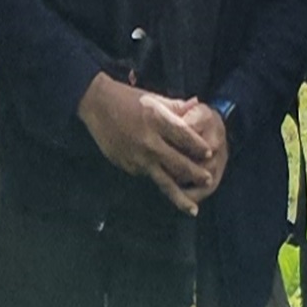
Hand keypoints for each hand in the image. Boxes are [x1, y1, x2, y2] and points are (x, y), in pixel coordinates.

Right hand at [80, 75, 225, 211]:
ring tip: (192, 208)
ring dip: (179, 195)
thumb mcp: (154, 98)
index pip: (184, 137)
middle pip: (177, 162)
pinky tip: (169, 189)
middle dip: (195, 174)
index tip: (210, 154)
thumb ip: (176, 106)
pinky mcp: (127, 165)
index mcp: (157, 121)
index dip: (198, 147)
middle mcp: (148, 141)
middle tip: (209, 180)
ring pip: (163, 179)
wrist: (96, 105)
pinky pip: (148, 176)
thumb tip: (197, 104)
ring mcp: (137, 157)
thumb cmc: (128, 99)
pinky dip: (159, 180)